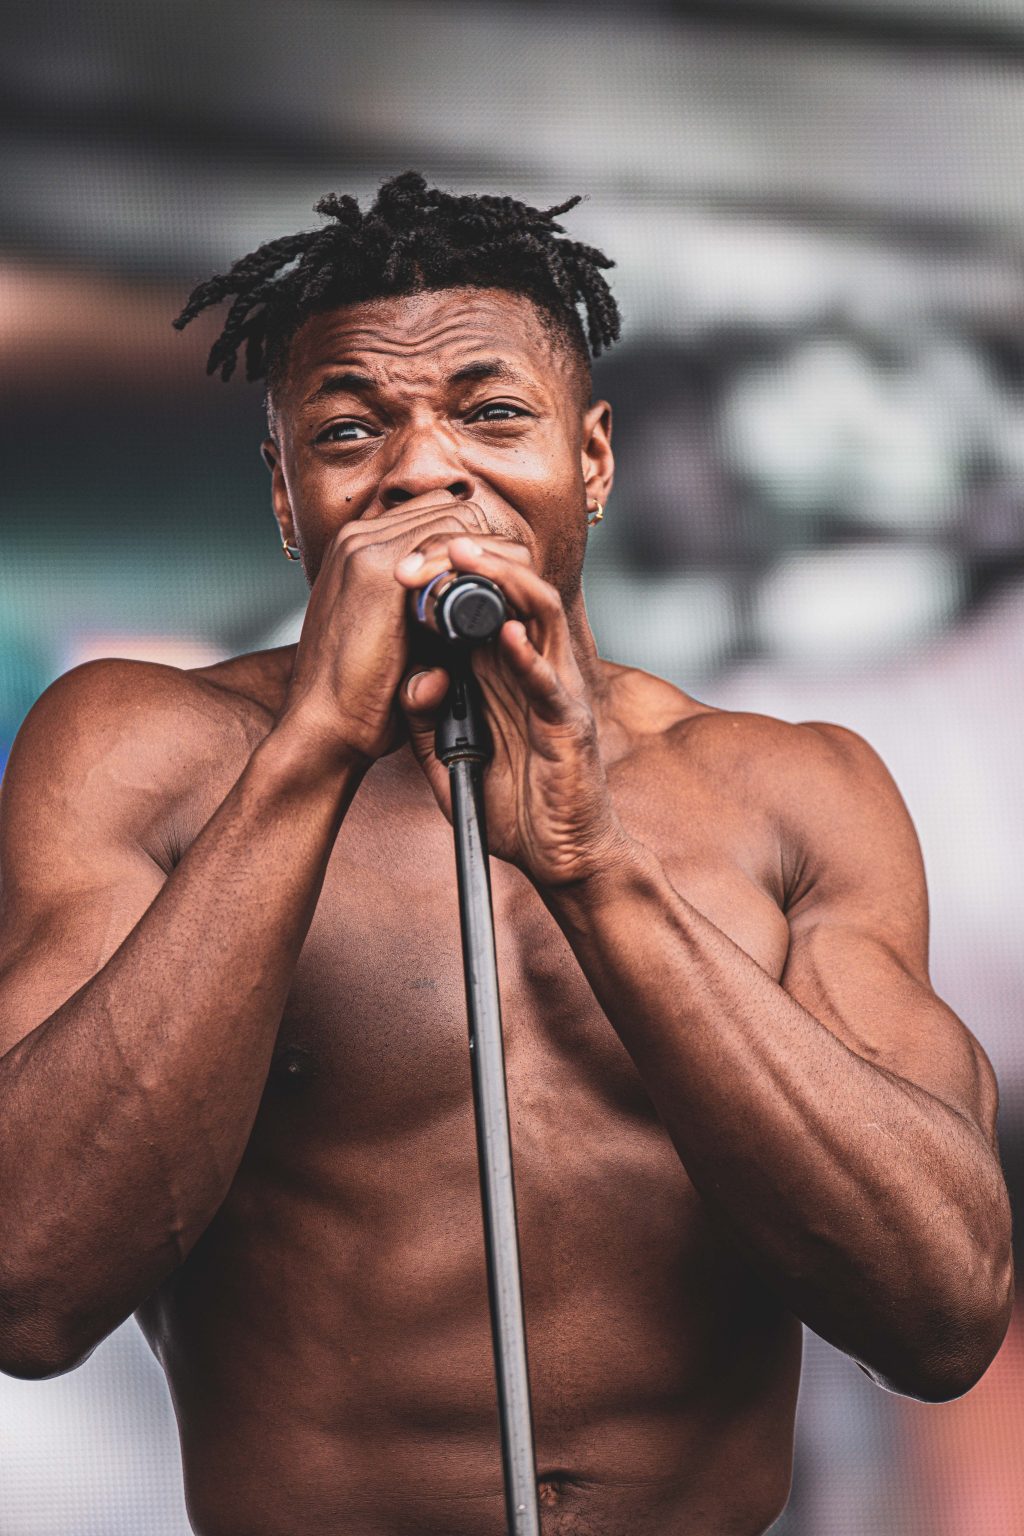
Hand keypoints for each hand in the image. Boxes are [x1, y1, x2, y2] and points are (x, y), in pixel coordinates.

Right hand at [275, 497, 490, 766]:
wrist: (321, 729)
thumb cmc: (356, 695)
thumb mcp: (390, 640)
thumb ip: (420, 615)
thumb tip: (463, 611)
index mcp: (356, 550)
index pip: (431, 517)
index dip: (471, 544)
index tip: (499, 576)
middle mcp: (358, 538)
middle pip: (448, 509)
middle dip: (488, 543)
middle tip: (517, 580)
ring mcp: (366, 550)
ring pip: (456, 520)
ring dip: (490, 554)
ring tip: (515, 591)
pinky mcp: (382, 574)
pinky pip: (452, 545)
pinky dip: (482, 566)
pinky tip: (501, 598)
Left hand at [394, 534, 631, 887]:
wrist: (559, 856)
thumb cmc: (513, 805)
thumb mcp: (450, 760)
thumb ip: (426, 720)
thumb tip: (410, 680)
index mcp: (503, 669)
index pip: (480, 600)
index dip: (445, 574)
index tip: (402, 563)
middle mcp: (533, 667)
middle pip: (512, 588)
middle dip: (470, 559)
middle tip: (427, 548)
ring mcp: (555, 690)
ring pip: (540, 613)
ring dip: (504, 580)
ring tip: (467, 559)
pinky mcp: (569, 724)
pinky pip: (551, 682)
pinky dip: (528, 656)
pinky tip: (503, 636)